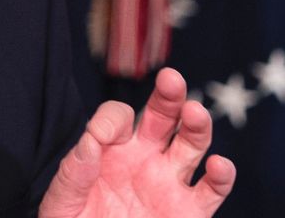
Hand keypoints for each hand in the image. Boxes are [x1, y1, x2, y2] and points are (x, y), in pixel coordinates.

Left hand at [38, 68, 234, 217]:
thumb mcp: (62, 202)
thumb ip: (74, 172)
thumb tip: (90, 139)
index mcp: (110, 150)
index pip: (117, 117)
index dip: (110, 119)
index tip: (98, 135)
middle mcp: (144, 158)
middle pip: (162, 116)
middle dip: (169, 96)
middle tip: (171, 79)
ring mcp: (168, 182)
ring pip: (192, 144)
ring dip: (197, 125)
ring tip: (194, 112)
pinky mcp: (190, 212)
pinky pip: (212, 190)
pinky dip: (221, 176)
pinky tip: (218, 165)